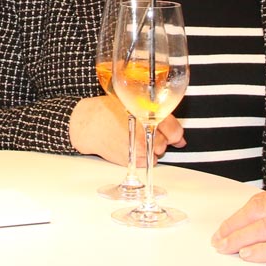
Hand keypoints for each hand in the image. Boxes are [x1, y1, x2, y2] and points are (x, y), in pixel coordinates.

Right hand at [68, 94, 183, 164]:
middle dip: (159, 139)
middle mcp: (145, 133)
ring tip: (136, 138)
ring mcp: (138, 148)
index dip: (174, 134)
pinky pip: (146, 162)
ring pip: (157, 154)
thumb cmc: (107, 110)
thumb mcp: (133, 103)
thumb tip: (177, 134)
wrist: (88, 124)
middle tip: (145, 132)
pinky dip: (142, 157)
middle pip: (166, 143)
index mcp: (149, 115)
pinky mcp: (131, 160)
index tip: (173, 135)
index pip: (175, 131)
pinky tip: (131, 146)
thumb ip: (157, 114)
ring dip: (151, 148)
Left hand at [212, 183, 265, 265]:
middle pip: (260, 210)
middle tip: (219, 240)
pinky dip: (264, 251)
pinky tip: (250, 256)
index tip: (225, 227)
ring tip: (227, 249)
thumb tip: (261, 224)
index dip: (239, 214)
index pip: (263, 200)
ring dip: (241, 239)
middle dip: (234, 225)